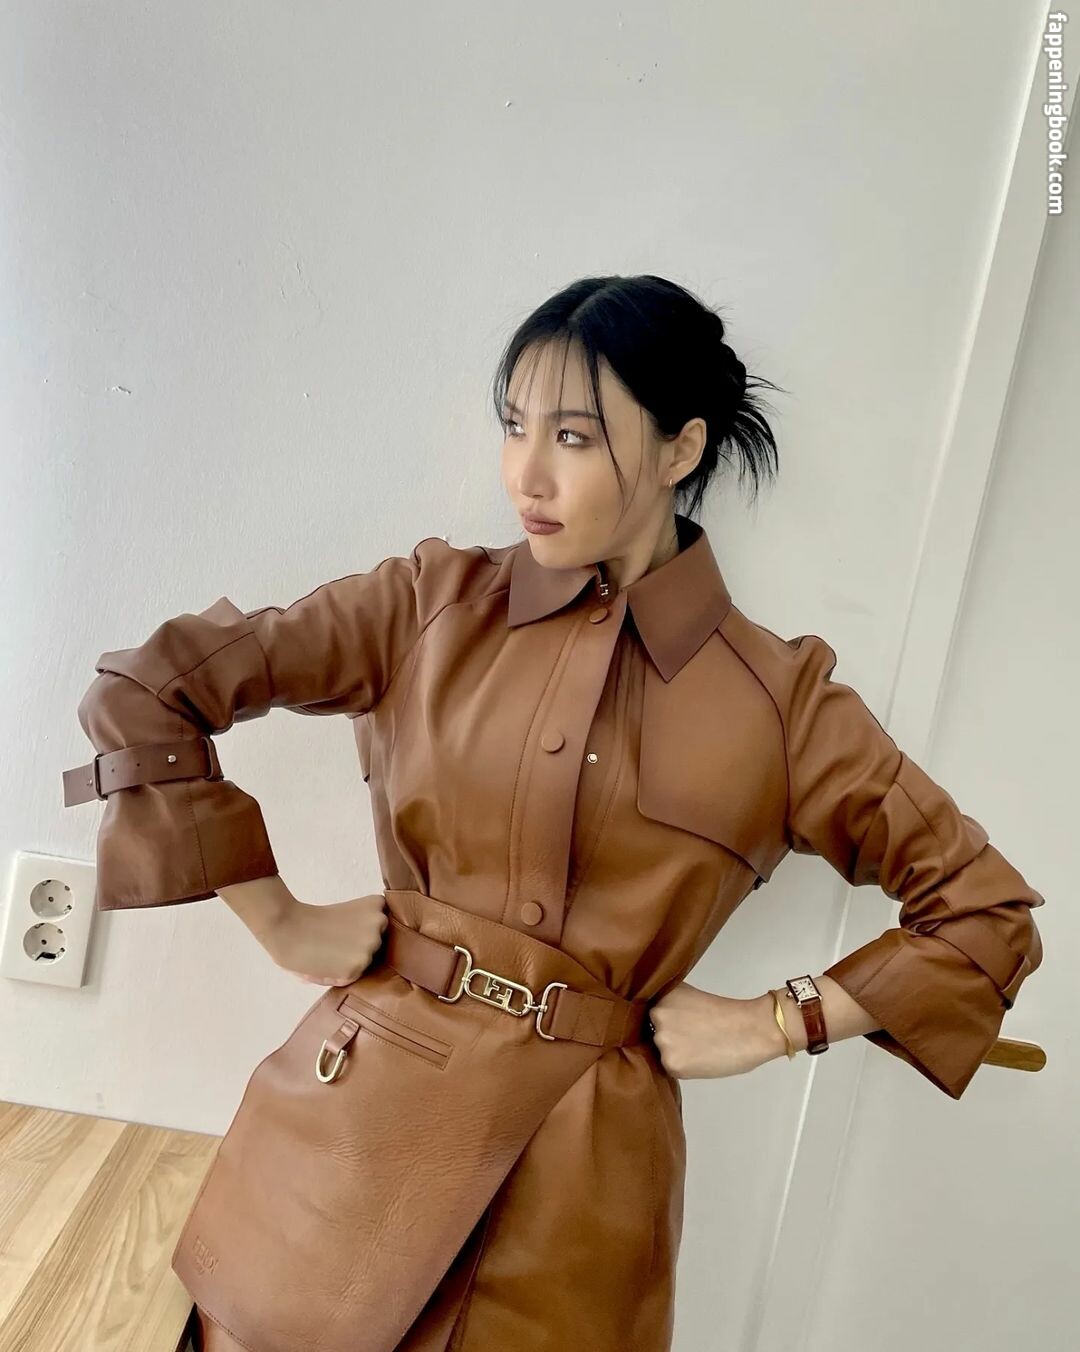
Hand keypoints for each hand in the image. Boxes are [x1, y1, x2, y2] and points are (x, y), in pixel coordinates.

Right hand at [260, 892, 389, 986]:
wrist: (286, 927)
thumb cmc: (311, 921)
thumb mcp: (348, 913)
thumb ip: (364, 926)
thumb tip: (372, 948)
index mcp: (376, 905)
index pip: (383, 927)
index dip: (364, 932)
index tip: (345, 928)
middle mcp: (379, 922)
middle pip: (377, 945)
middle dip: (359, 947)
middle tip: (334, 942)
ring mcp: (371, 945)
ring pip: (366, 962)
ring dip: (350, 962)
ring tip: (327, 952)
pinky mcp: (357, 966)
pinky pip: (354, 976)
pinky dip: (340, 974)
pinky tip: (324, 962)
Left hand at [648, 981, 784, 1078]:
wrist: (751, 1030)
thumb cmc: (726, 1013)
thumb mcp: (689, 998)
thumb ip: (669, 1007)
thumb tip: (653, 1020)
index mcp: (662, 995)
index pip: (645, 1012)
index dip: (659, 1021)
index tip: (676, 1024)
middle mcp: (657, 1014)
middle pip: (651, 1032)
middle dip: (667, 1036)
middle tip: (691, 1037)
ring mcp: (662, 1039)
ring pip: (659, 1051)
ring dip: (674, 1052)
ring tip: (698, 1048)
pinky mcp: (672, 1063)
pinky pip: (669, 1067)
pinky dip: (683, 1066)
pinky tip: (700, 1059)